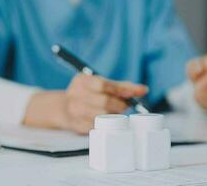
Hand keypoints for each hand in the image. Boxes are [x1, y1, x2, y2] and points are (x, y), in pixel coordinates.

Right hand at [23, 74, 147, 133]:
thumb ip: (120, 86)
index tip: (137, 92)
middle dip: (119, 105)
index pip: (104, 85)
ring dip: (113, 116)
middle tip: (124, 105)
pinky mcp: (76, 125)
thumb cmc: (87, 94)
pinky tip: (105, 121)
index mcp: (81, 81)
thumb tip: (142, 90)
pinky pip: (97, 126)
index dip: (122, 89)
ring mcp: (73, 111)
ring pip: (102, 116)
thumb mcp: (99, 84)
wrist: (63, 108)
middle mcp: (74, 95)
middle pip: (104, 102)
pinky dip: (105, 124)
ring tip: (114, 113)